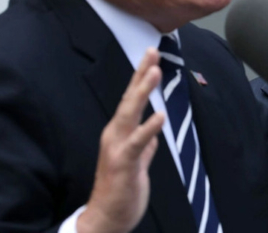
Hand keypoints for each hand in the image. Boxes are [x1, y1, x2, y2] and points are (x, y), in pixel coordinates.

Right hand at [77, 48, 165, 232]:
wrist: (107, 218)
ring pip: (130, 113)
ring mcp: (118, 147)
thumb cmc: (120, 190)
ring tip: (155, 72)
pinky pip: (138, 142)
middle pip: (129, 98)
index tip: (151, 56)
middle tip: (152, 52)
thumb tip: (153, 135)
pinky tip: (160, 115)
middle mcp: (115, 134)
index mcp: (119, 132)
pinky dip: (149, 128)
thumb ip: (144, 147)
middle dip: (141, 74)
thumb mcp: (137, 163)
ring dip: (142, 92)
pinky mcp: (124, 163)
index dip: (141, 77)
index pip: (131, 99)